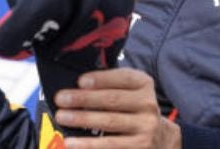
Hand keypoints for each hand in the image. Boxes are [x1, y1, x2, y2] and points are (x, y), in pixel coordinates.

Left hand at [53, 68, 179, 148]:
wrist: (158, 136)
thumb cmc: (130, 107)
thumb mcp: (126, 90)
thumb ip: (107, 84)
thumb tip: (73, 86)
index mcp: (143, 84)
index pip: (123, 77)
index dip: (101, 79)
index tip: (80, 81)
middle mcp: (148, 104)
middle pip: (112, 100)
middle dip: (84, 99)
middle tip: (61, 99)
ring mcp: (146, 127)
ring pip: (110, 122)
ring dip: (83, 119)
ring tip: (62, 117)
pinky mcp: (140, 146)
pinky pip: (111, 145)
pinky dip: (89, 144)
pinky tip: (72, 142)